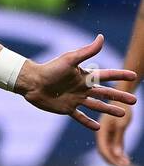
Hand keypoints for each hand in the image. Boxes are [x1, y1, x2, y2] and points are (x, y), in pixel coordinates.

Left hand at [16, 35, 136, 131]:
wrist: (31, 82)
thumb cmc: (50, 69)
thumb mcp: (70, 59)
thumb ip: (87, 51)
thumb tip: (101, 37)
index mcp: (84, 76)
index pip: (106, 76)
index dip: (120, 75)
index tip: (134, 75)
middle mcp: (82, 88)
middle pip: (105, 93)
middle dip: (119, 97)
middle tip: (134, 101)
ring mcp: (75, 99)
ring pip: (96, 106)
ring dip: (109, 109)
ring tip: (122, 114)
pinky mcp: (66, 109)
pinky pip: (79, 117)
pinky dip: (88, 122)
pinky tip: (97, 128)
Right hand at [95, 108, 131, 165]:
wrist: (123, 97)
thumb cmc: (122, 108)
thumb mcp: (121, 124)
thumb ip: (118, 139)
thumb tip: (117, 155)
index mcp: (101, 131)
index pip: (103, 149)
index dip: (111, 159)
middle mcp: (101, 133)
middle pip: (105, 151)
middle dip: (114, 160)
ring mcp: (106, 133)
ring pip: (110, 150)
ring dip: (117, 158)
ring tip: (127, 165)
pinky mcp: (112, 133)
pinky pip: (114, 146)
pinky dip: (120, 153)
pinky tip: (126, 159)